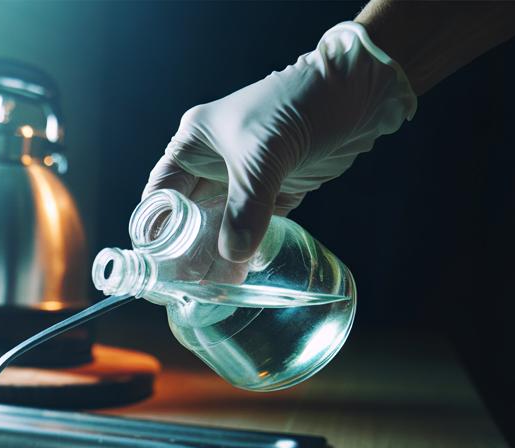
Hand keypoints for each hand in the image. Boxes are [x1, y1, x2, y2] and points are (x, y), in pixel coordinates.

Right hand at [145, 22, 416, 261]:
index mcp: (194, 144)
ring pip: (219, 227)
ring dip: (215, 255)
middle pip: (187, 217)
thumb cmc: (298, 104)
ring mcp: (244, 180)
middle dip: (185, 250)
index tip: (155, 263)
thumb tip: (231, 254)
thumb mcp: (264, 155)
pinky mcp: (275, 192)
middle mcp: (213, 164)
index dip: (155, 228)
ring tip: (212, 288)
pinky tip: (241, 273)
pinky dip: (246, 250)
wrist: (359, 92)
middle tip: (183, 285)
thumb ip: (246, 206)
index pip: (160, 193)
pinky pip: (252, 228)